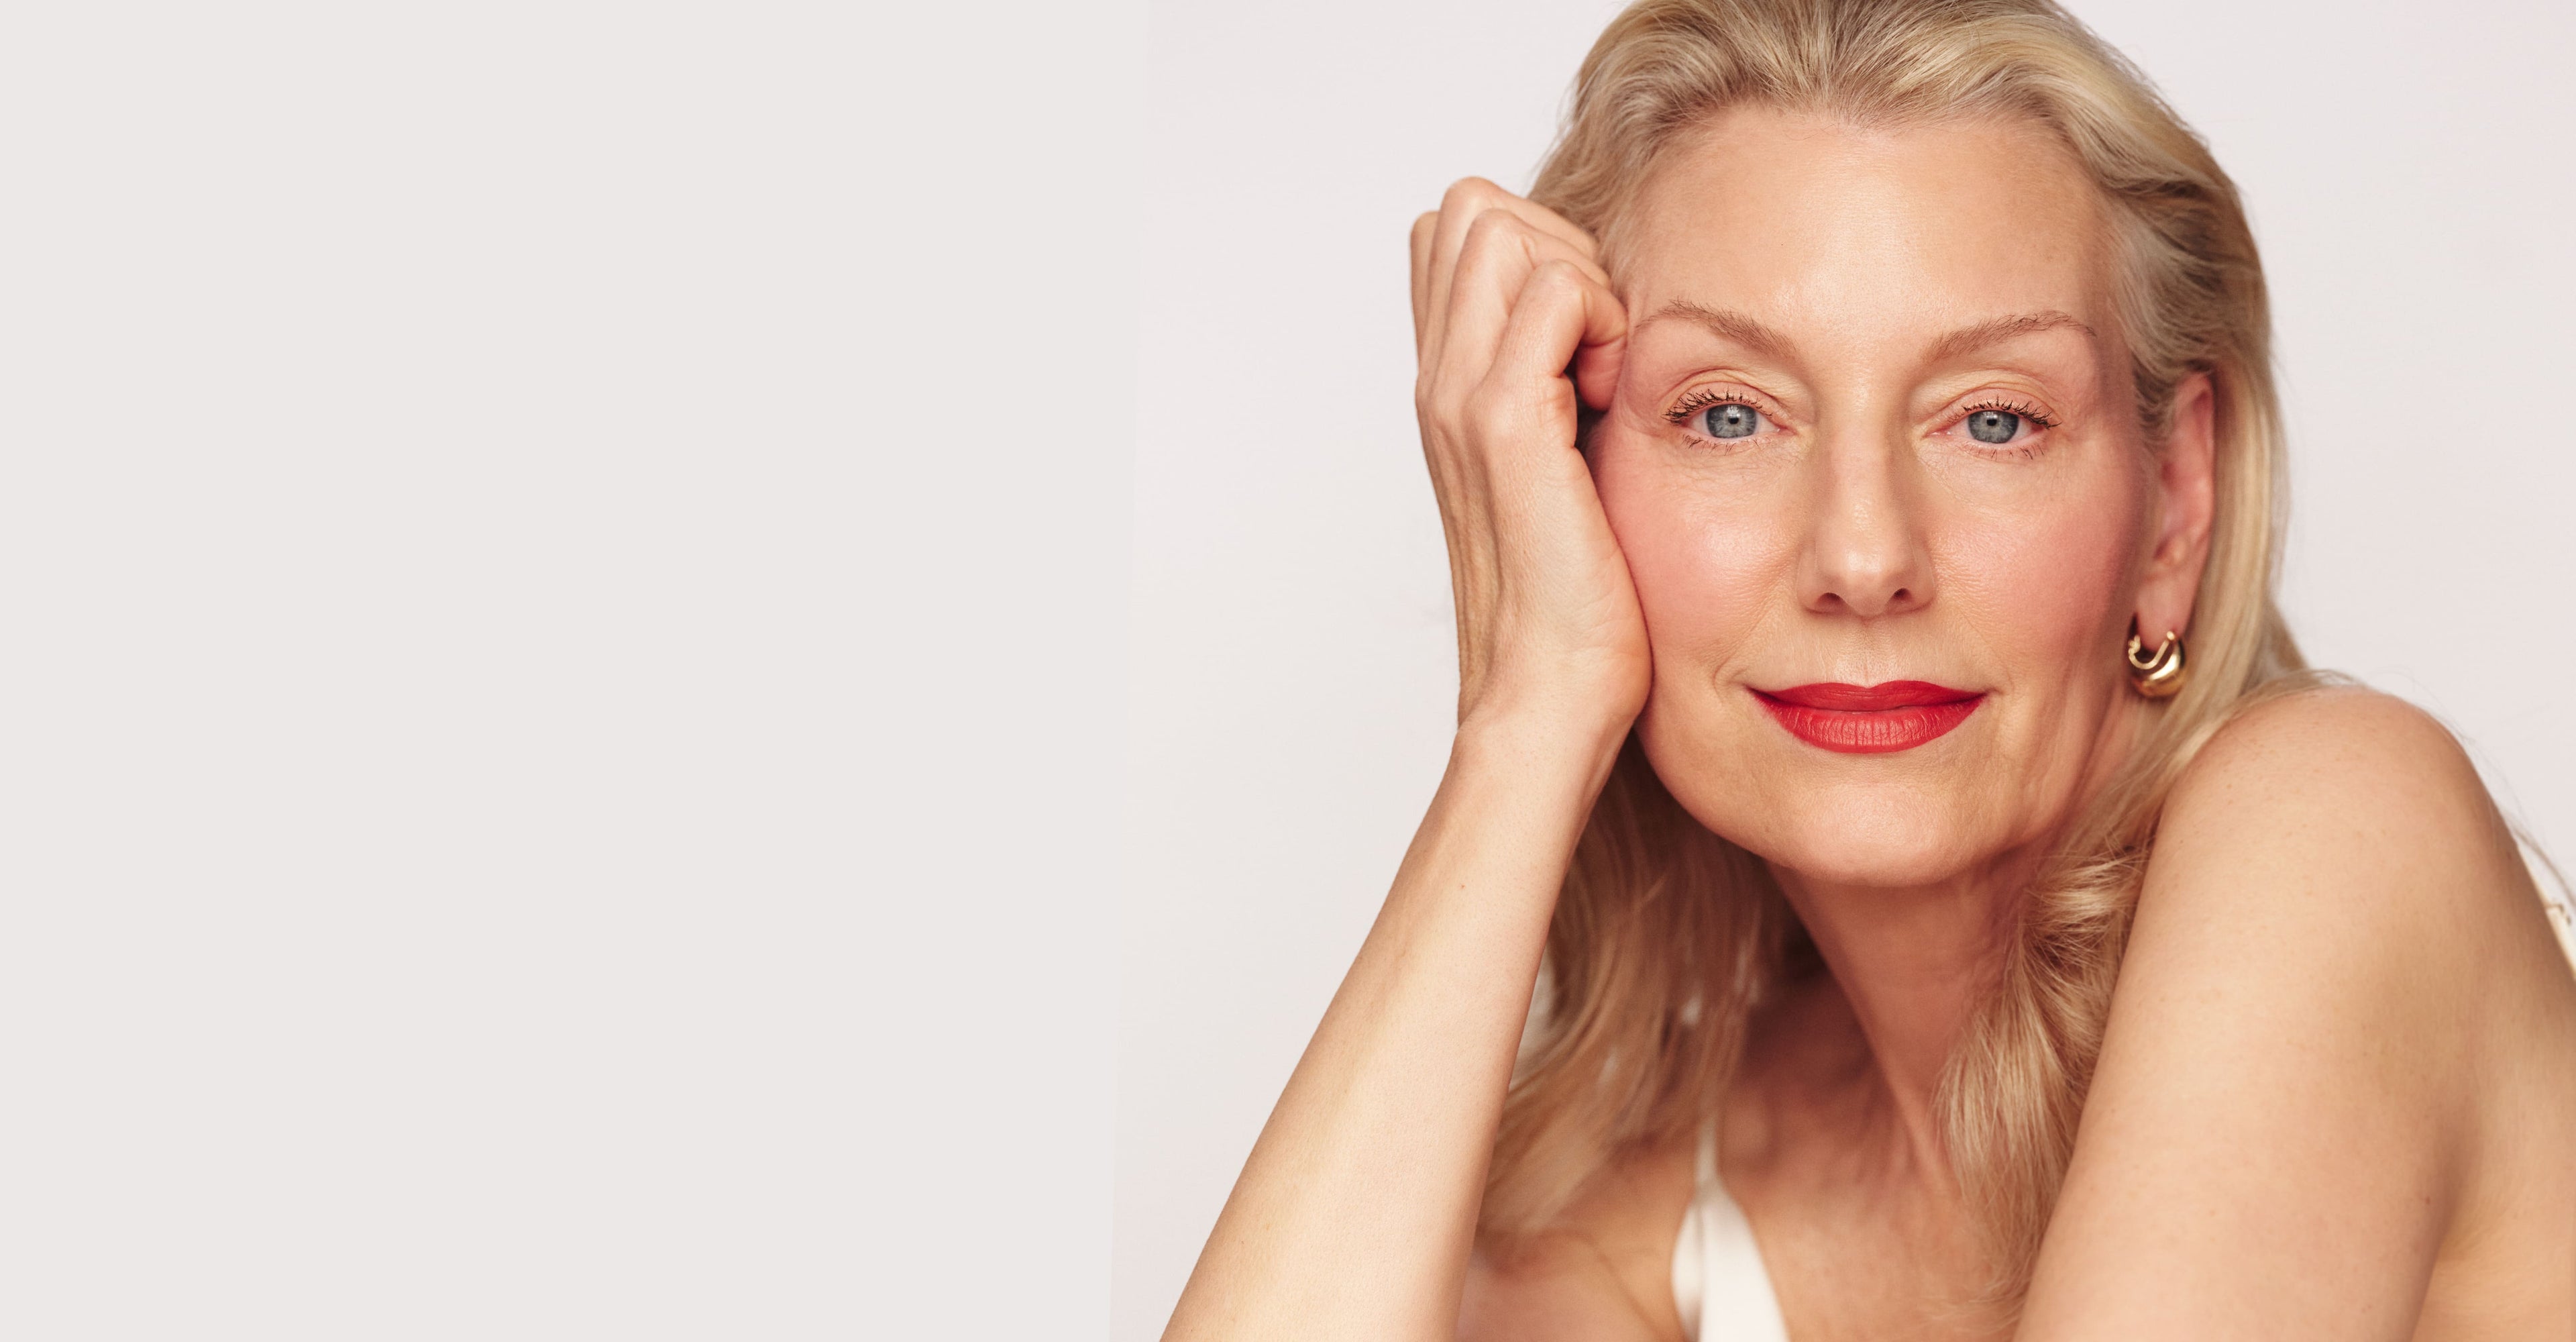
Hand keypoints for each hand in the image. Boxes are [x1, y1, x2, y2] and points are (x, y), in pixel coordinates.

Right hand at [1410, 178, 1644, 751]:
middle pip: (1473, 209)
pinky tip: (1618, 398)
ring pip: (1505, 227)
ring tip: (1608, 373)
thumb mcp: (1564, 475)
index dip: (1535, 253)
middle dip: (1558, 247)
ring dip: (1580, 277)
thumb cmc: (1573, 604)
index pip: (1459, 232)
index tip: (1587, 344)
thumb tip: (1616, 335)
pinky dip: (1604, 319)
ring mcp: (1461, 397)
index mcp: (1448, 390)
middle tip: (1602, 347)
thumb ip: (1567, 397)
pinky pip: (1553, 290)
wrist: (1547, 695)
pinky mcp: (1505, 423)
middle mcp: (1438, 382)